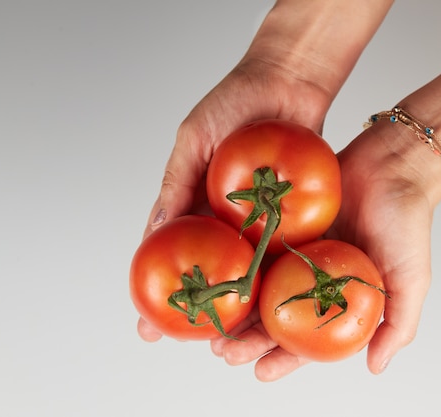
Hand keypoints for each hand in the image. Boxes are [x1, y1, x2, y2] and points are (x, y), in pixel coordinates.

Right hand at [136, 57, 334, 341]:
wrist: (287, 82)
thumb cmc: (234, 102)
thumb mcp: (193, 141)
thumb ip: (176, 183)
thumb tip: (155, 230)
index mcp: (196, 205)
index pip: (171, 256)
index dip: (157, 292)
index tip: (147, 327)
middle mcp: (227, 219)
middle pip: (211, 274)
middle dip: (201, 311)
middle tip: (192, 343)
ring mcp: (260, 220)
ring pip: (248, 271)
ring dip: (240, 305)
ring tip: (233, 338)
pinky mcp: (293, 215)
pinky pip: (284, 250)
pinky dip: (277, 275)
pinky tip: (273, 304)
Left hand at [211, 121, 440, 379]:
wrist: (394, 163)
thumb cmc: (407, 221)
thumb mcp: (411, 279)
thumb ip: (398, 324)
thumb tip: (376, 368)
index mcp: (342, 298)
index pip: (310, 339)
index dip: (286, 359)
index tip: (261, 373)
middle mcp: (317, 278)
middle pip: (278, 315)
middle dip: (251, 339)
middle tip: (226, 354)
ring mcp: (299, 251)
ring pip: (262, 284)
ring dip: (239, 307)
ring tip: (213, 324)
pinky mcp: (287, 223)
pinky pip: (260, 245)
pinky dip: (241, 262)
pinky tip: (220, 275)